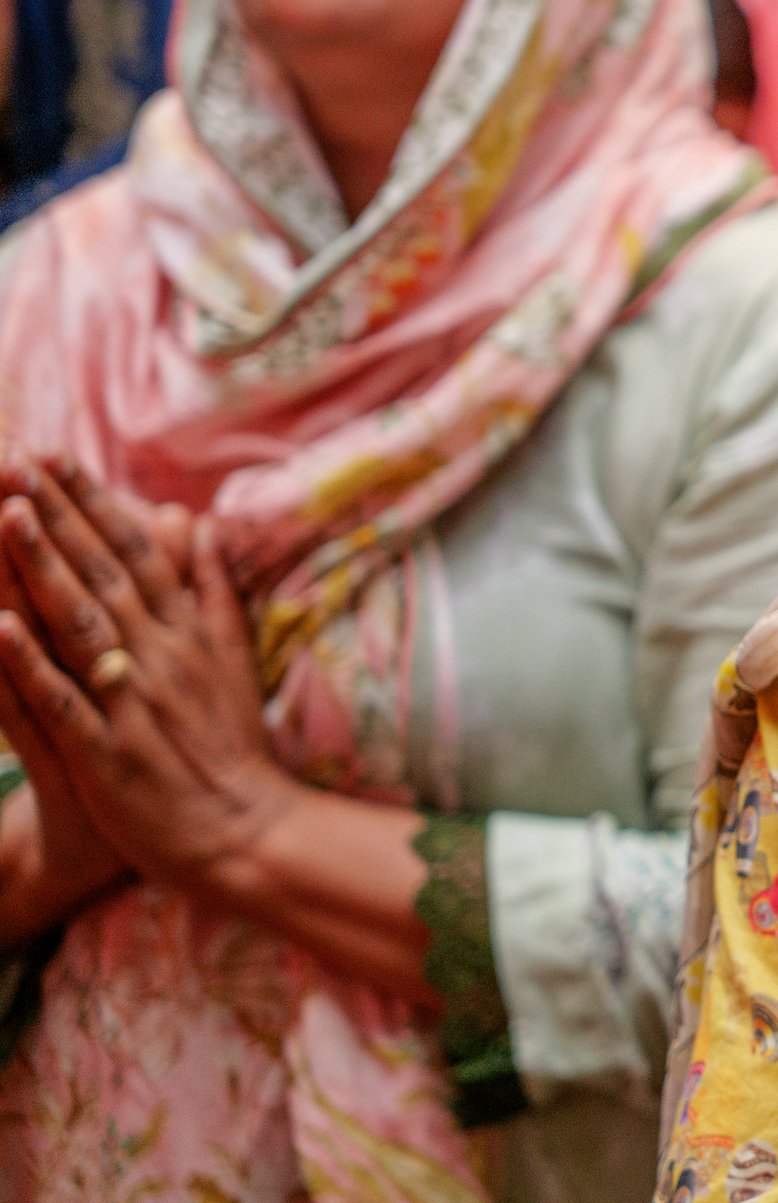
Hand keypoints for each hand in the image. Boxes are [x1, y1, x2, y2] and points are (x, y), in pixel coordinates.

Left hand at [0, 456, 300, 903]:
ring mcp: (131, 701)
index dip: (93, 503)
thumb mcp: (233, 657)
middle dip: (59, 514)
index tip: (57, 457)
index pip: (136, 552)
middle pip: (103, 572)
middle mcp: (160, 654)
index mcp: (187, 631)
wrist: (244, 830)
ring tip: (7, 515)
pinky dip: (27, 663)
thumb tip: (200, 526)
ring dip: (42, 567)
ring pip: (80, 622)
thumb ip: (212, 590)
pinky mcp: (105, 750)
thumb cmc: (231, 748)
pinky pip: (60, 700)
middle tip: (19, 460)